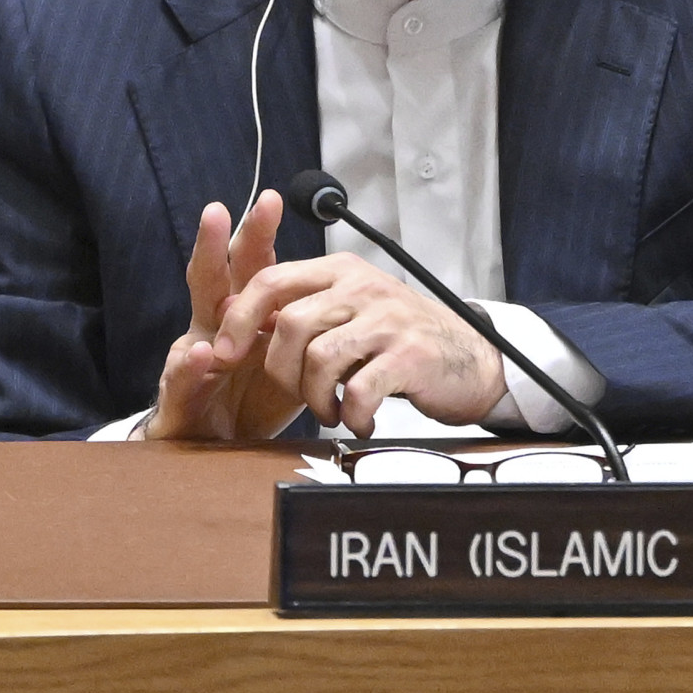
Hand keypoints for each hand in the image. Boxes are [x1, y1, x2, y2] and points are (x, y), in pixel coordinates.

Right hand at [139, 192, 303, 440]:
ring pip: (191, 323)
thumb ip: (299, 330)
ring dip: (194, 321)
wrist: (215, 448)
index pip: (249, 270)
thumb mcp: (285, 360)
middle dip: (213, 246)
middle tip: (218, 212)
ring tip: (219, 285)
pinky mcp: (178, 399)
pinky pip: (182, 381)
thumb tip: (339, 299)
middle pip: (209, 280)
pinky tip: (201, 354)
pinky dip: (190, 367)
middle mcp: (209, 330)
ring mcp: (191, 360)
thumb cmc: (249, 399)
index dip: (258, 235)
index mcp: (239, 317)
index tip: (273, 200)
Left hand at [213, 253, 506, 438]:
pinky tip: (360, 421)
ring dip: (316, 399)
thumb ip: (301, 311)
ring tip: (331, 412)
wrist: (470, 358)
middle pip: (289, 326)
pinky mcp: (410, 355)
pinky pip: (357, 391)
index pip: (271, 281)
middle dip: (281, 373)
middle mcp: (362, 287)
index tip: (222, 355)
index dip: (239, 320)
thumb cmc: (396, 339)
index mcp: (339, 271)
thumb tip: (229, 321)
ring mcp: (388, 319)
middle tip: (300, 396)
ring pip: (319, 360)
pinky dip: (351, 416)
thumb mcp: (349, 309)